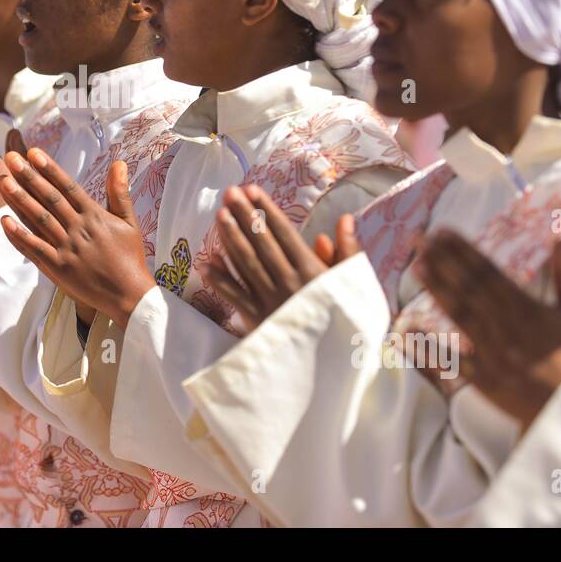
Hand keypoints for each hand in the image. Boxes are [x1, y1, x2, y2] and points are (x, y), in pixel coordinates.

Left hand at [0, 151, 154, 328]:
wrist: (129, 296)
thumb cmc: (130, 257)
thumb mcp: (129, 222)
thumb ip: (119, 193)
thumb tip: (119, 163)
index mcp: (95, 216)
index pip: (68, 187)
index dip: (50, 169)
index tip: (33, 152)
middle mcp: (79, 229)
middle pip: (49, 199)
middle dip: (29, 177)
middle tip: (11, 158)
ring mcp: (67, 249)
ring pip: (39, 220)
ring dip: (19, 200)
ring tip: (3, 181)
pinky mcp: (58, 269)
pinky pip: (35, 249)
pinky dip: (19, 235)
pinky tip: (4, 220)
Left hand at [200, 184, 359, 327]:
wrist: (335, 370)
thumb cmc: (347, 324)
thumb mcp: (354, 286)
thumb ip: (348, 252)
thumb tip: (344, 219)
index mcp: (312, 273)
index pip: (285, 234)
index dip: (267, 211)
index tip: (253, 191)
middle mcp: (288, 284)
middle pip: (261, 244)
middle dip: (244, 216)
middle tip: (230, 192)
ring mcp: (270, 302)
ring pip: (245, 265)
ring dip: (230, 239)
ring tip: (218, 215)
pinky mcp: (258, 322)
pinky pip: (235, 297)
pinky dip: (219, 280)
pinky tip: (206, 261)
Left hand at [415, 232, 560, 426]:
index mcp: (529, 312)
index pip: (490, 274)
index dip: (465, 251)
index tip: (443, 231)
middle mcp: (506, 330)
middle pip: (470, 291)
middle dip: (444, 262)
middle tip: (418, 240)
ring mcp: (492, 356)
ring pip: (460, 318)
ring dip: (436, 291)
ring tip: (417, 267)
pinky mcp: (482, 381)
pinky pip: (450, 363)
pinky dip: (425, 347)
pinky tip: (404, 331)